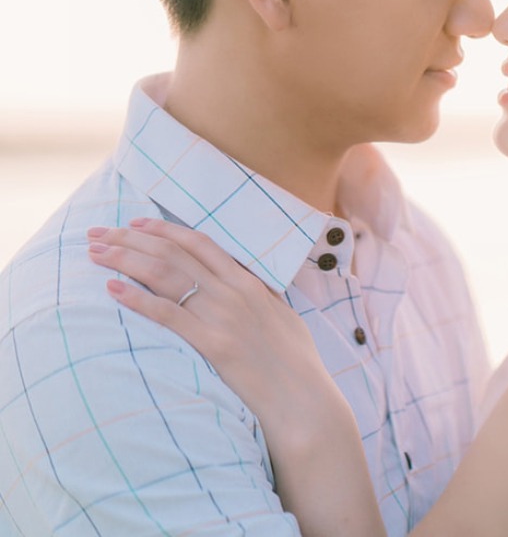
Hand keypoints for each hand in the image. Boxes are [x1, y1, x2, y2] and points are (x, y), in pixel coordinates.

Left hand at [86, 219, 345, 436]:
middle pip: (174, 253)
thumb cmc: (295, 362)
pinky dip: (137, 297)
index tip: (135, 222)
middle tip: (98, 231)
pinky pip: (167, 313)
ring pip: (165, 275)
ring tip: (95, 253)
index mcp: (250, 283)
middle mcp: (234, 292)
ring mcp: (223, 316)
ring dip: (125, 260)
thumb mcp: (281, 316)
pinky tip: (112, 288)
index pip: (201, 243)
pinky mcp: (212, 343)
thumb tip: (245, 284)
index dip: (165, 229)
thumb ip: (259, 296)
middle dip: (131, 238)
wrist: (301, 396)